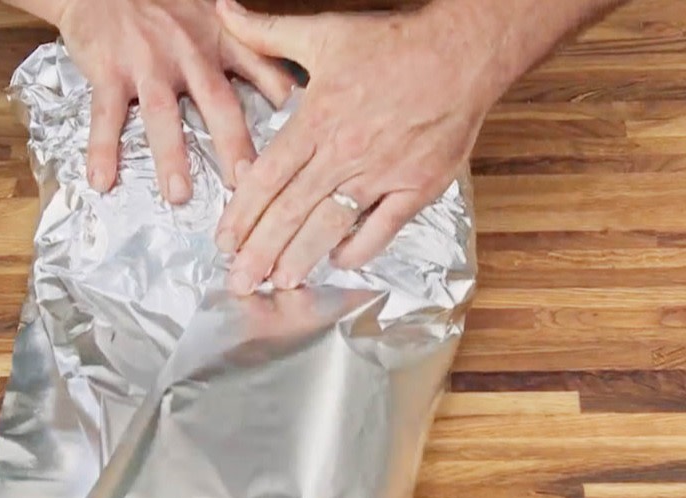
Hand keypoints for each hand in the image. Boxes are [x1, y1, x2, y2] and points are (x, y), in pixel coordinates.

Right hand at [54, 0, 295, 200]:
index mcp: (222, 40)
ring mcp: (147, 61)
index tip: (302, 140)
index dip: (284, 104)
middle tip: (246, 185)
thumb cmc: (165, 7)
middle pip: (218, 102)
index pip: (263, 71)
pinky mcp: (108, 69)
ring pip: (162, 112)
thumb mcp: (217, 19)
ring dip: (170, 155)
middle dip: (233, 145)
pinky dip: (103, 149)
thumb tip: (295, 92)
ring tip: (178, 195)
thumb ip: (254, 51)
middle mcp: (189, 52)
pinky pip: (106, 114)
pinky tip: (102, 181)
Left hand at [212, 0, 509, 294]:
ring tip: (278, 283)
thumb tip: (222, 11)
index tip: (225, 241)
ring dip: (301, 258)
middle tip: (239, 281)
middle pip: (291, 212)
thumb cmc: (395, 45)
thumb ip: (267, 32)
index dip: (242, 214)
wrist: (463, 53)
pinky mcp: (416, 187)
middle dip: (260, 252)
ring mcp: (382, 174)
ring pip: (330, 226)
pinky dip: (359, 248)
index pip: (268, 178)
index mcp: (318, 120)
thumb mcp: (323, 32)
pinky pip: (382, 229)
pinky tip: (338, 261)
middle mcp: (345, 153)